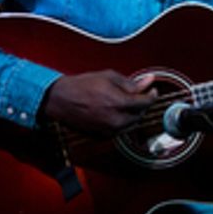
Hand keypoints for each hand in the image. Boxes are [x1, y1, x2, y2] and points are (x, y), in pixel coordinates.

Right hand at [41, 70, 157, 136]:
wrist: (61, 100)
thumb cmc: (81, 86)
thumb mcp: (109, 77)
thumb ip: (131, 82)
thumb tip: (148, 81)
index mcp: (119, 104)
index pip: (146, 102)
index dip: (151, 94)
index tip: (151, 90)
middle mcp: (116, 120)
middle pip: (140, 114)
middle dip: (142, 104)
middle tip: (138, 94)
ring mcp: (110, 130)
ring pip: (132, 124)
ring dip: (133, 113)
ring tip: (125, 101)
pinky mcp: (103, 136)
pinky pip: (120, 130)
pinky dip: (122, 121)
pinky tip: (115, 111)